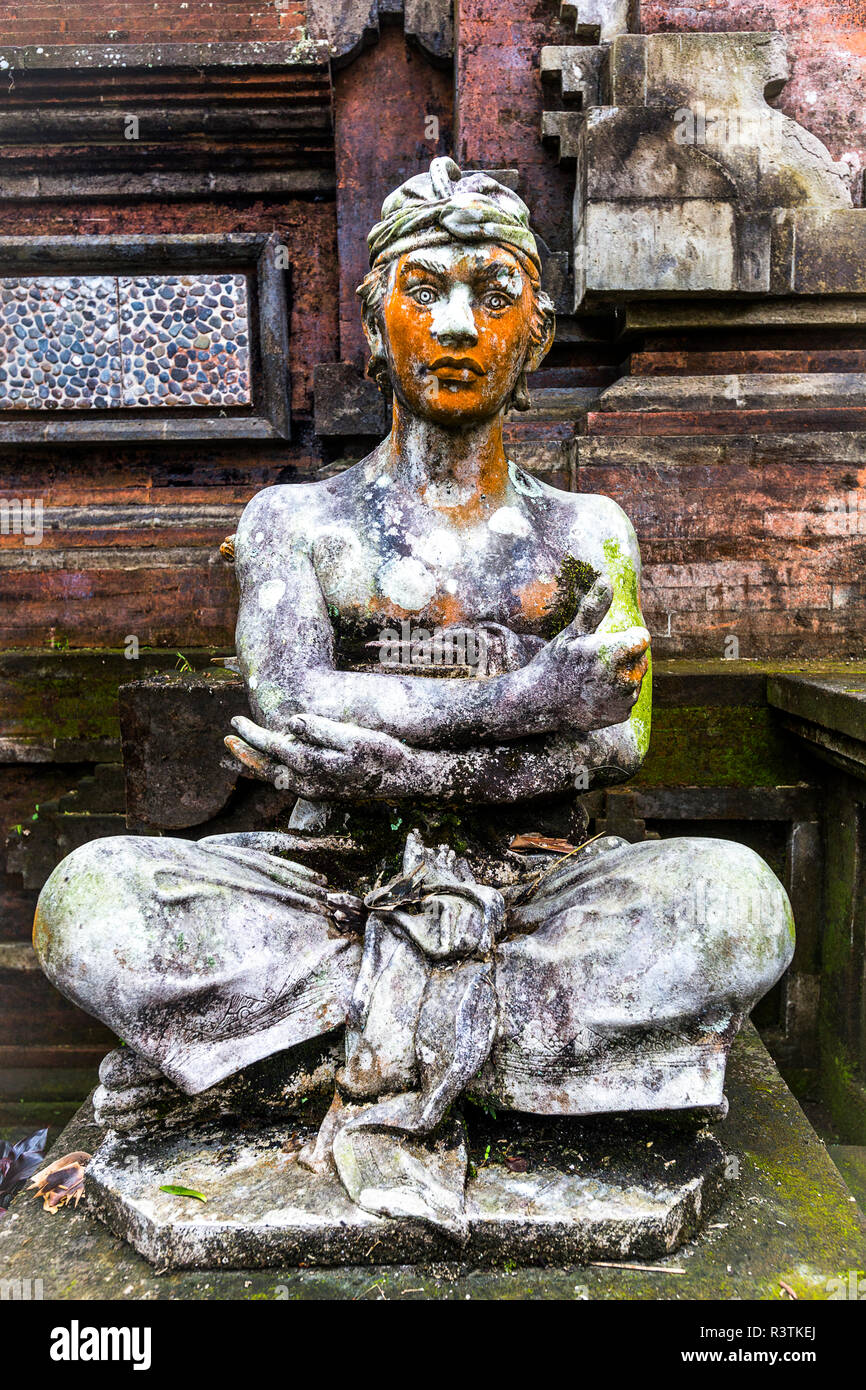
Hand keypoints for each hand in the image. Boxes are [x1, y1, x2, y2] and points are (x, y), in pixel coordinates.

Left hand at [224, 713, 413, 799]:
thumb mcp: (354, 737)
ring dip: (256, 763)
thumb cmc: (382, 753)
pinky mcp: (322, 791)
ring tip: (239, 751)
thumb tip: (291, 723)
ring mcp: (315, 790)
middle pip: (266, 768)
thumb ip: (321, 730)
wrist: (405, 777)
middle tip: (227, 737)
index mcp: (314, 767)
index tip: (234, 721)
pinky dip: (272, 771)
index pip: (273, 748)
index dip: (251, 735)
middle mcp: (309, 784)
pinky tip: (271, 764)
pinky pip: (288, 781)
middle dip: (245, 752)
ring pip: (275, 777)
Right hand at [526, 576, 649, 731]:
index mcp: (615, 652)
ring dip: (622, 676)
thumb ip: (594, 608)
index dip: (629, 636)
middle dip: (624, 657)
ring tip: (593, 679)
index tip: (611, 640)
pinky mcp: (622, 714)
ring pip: (635, 679)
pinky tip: (594, 694)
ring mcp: (624, 698)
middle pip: (641, 659)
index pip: (643, 638)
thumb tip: (607, 579)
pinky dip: (616, 695)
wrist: (540, 703)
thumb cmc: (554, 662)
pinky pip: (629, 698)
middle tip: (595, 663)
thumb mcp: (572, 633)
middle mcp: (624, 677)